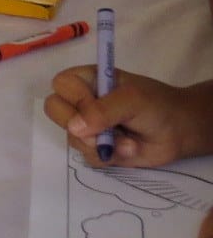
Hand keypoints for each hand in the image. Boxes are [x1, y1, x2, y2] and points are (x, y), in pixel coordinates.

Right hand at [44, 65, 212, 167]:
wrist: (181, 132)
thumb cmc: (157, 105)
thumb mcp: (132, 100)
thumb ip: (102, 111)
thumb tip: (74, 128)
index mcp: (88, 80)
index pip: (61, 84)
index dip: (74, 97)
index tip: (94, 105)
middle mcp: (82, 102)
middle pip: (55, 110)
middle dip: (79, 126)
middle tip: (101, 132)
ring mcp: (88, 126)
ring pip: (72, 138)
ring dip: (102, 144)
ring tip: (129, 143)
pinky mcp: (96, 148)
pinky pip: (87, 156)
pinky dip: (109, 157)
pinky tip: (128, 150)